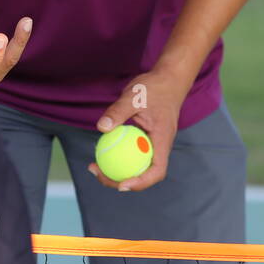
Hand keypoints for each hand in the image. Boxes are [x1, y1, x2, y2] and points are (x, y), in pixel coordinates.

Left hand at [87, 69, 188, 191]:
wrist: (168, 79)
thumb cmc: (154, 87)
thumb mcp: (134, 96)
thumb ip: (118, 111)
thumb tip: (101, 127)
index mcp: (162, 140)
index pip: (157, 170)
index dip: (140, 182)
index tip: (121, 184)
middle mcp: (160, 146)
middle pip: (144, 173)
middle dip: (120, 180)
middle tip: (96, 172)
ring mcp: (154, 144)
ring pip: (137, 165)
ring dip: (117, 170)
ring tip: (94, 166)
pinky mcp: (146, 139)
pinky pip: (133, 153)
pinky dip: (118, 155)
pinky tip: (102, 150)